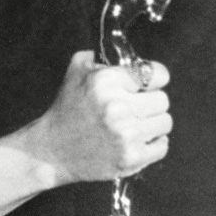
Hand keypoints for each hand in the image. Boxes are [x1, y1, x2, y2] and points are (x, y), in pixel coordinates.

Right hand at [32, 51, 171, 186]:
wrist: (51, 151)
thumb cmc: (67, 110)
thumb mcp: (77, 71)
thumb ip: (102, 57)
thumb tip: (130, 58)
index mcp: (106, 81)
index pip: (157, 74)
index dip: (154, 79)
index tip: (147, 85)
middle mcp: (117, 106)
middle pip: (163, 100)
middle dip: (150, 102)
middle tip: (135, 108)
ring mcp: (125, 134)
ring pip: (165, 122)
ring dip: (152, 123)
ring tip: (135, 124)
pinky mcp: (130, 158)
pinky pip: (162, 146)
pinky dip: (153, 144)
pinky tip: (137, 140)